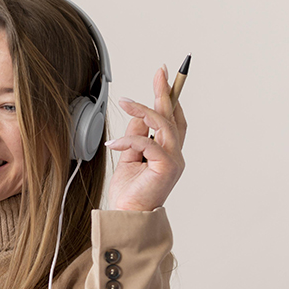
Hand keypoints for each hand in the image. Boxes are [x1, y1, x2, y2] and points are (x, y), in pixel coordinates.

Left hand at [105, 65, 187, 211]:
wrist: (126, 216)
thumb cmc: (129, 192)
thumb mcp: (128, 156)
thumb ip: (135, 136)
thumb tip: (137, 116)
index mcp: (167, 152)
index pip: (173, 119)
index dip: (170, 97)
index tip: (164, 76)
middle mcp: (175, 154)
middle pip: (173, 116)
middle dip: (166, 92)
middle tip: (159, 72)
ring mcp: (174, 160)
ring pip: (163, 125)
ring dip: (144, 111)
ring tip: (126, 104)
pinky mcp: (167, 167)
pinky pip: (149, 144)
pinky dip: (129, 140)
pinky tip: (113, 144)